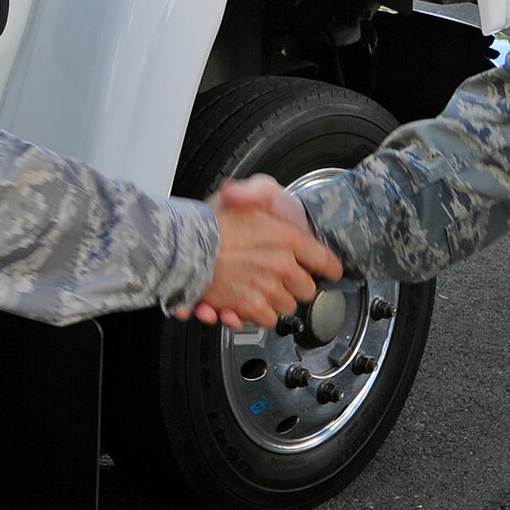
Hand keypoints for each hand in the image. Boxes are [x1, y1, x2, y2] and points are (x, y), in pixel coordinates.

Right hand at [175, 175, 338, 329]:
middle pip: (307, 289)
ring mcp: (266, 287)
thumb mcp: (244, 191)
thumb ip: (257, 191)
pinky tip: (243, 302)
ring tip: (257, 287)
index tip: (327, 271)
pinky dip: (254, 314)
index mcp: (288, 236)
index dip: (328, 267)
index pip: (326, 261)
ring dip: (274, 300)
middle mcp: (281, 264)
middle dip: (295, 285)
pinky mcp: (247, 306)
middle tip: (280, 277)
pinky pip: (264, 319)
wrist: (182, 245)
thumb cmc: (213, 219)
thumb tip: (259, 196)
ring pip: (286, 306)